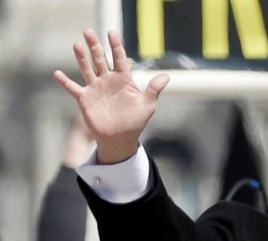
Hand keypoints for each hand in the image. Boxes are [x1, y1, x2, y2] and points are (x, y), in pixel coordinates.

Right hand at [54, 29, 168, 163]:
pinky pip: (73, 88)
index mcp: (123, 79)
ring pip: (87, 69)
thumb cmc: (135, 122)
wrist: (121, 138)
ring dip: (81, 58)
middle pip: (100, 59)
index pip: (119, 58)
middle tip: (88, 31)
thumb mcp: (147, 106)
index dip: (116, 46)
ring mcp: (95, 88)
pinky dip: (65, 82)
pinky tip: (57, 74)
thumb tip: (166, 76)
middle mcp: (107, 80)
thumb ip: (154, 90)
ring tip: (77, 45)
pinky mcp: (85, 99)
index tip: (112, 33)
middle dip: (95, 46)